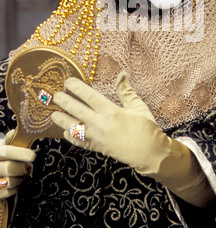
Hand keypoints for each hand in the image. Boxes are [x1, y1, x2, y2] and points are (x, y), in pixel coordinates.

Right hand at [0, 130, 35, 198]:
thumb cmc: (1, 157)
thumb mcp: (2, 146)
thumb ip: (10, 139)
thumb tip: (19, 130)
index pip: (6, 152)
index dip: (20, 153)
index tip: (32, 155)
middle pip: (9, 168)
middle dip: (23, 168)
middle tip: (28, 167)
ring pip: (9, 182)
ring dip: (20, 178)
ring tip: (22, 175)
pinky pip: (7, 193)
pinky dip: (14, 188)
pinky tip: (15, 183)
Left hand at [52, 71, 213, 206]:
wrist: (150, 154)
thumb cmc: (147, 128)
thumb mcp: (137, 107)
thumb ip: (126, 91)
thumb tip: (122, 73)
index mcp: (111, 111)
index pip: (88, 96)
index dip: (76, 88)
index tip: (67, 81)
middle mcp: (100, 124)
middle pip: (76, 110)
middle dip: (64, 102)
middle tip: (55, 95)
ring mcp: (97, 138)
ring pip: (74, 128)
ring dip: (62, 120)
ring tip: (53, 114)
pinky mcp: (98, 148)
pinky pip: (80, 142)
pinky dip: (71, 137)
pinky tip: (65, 132)